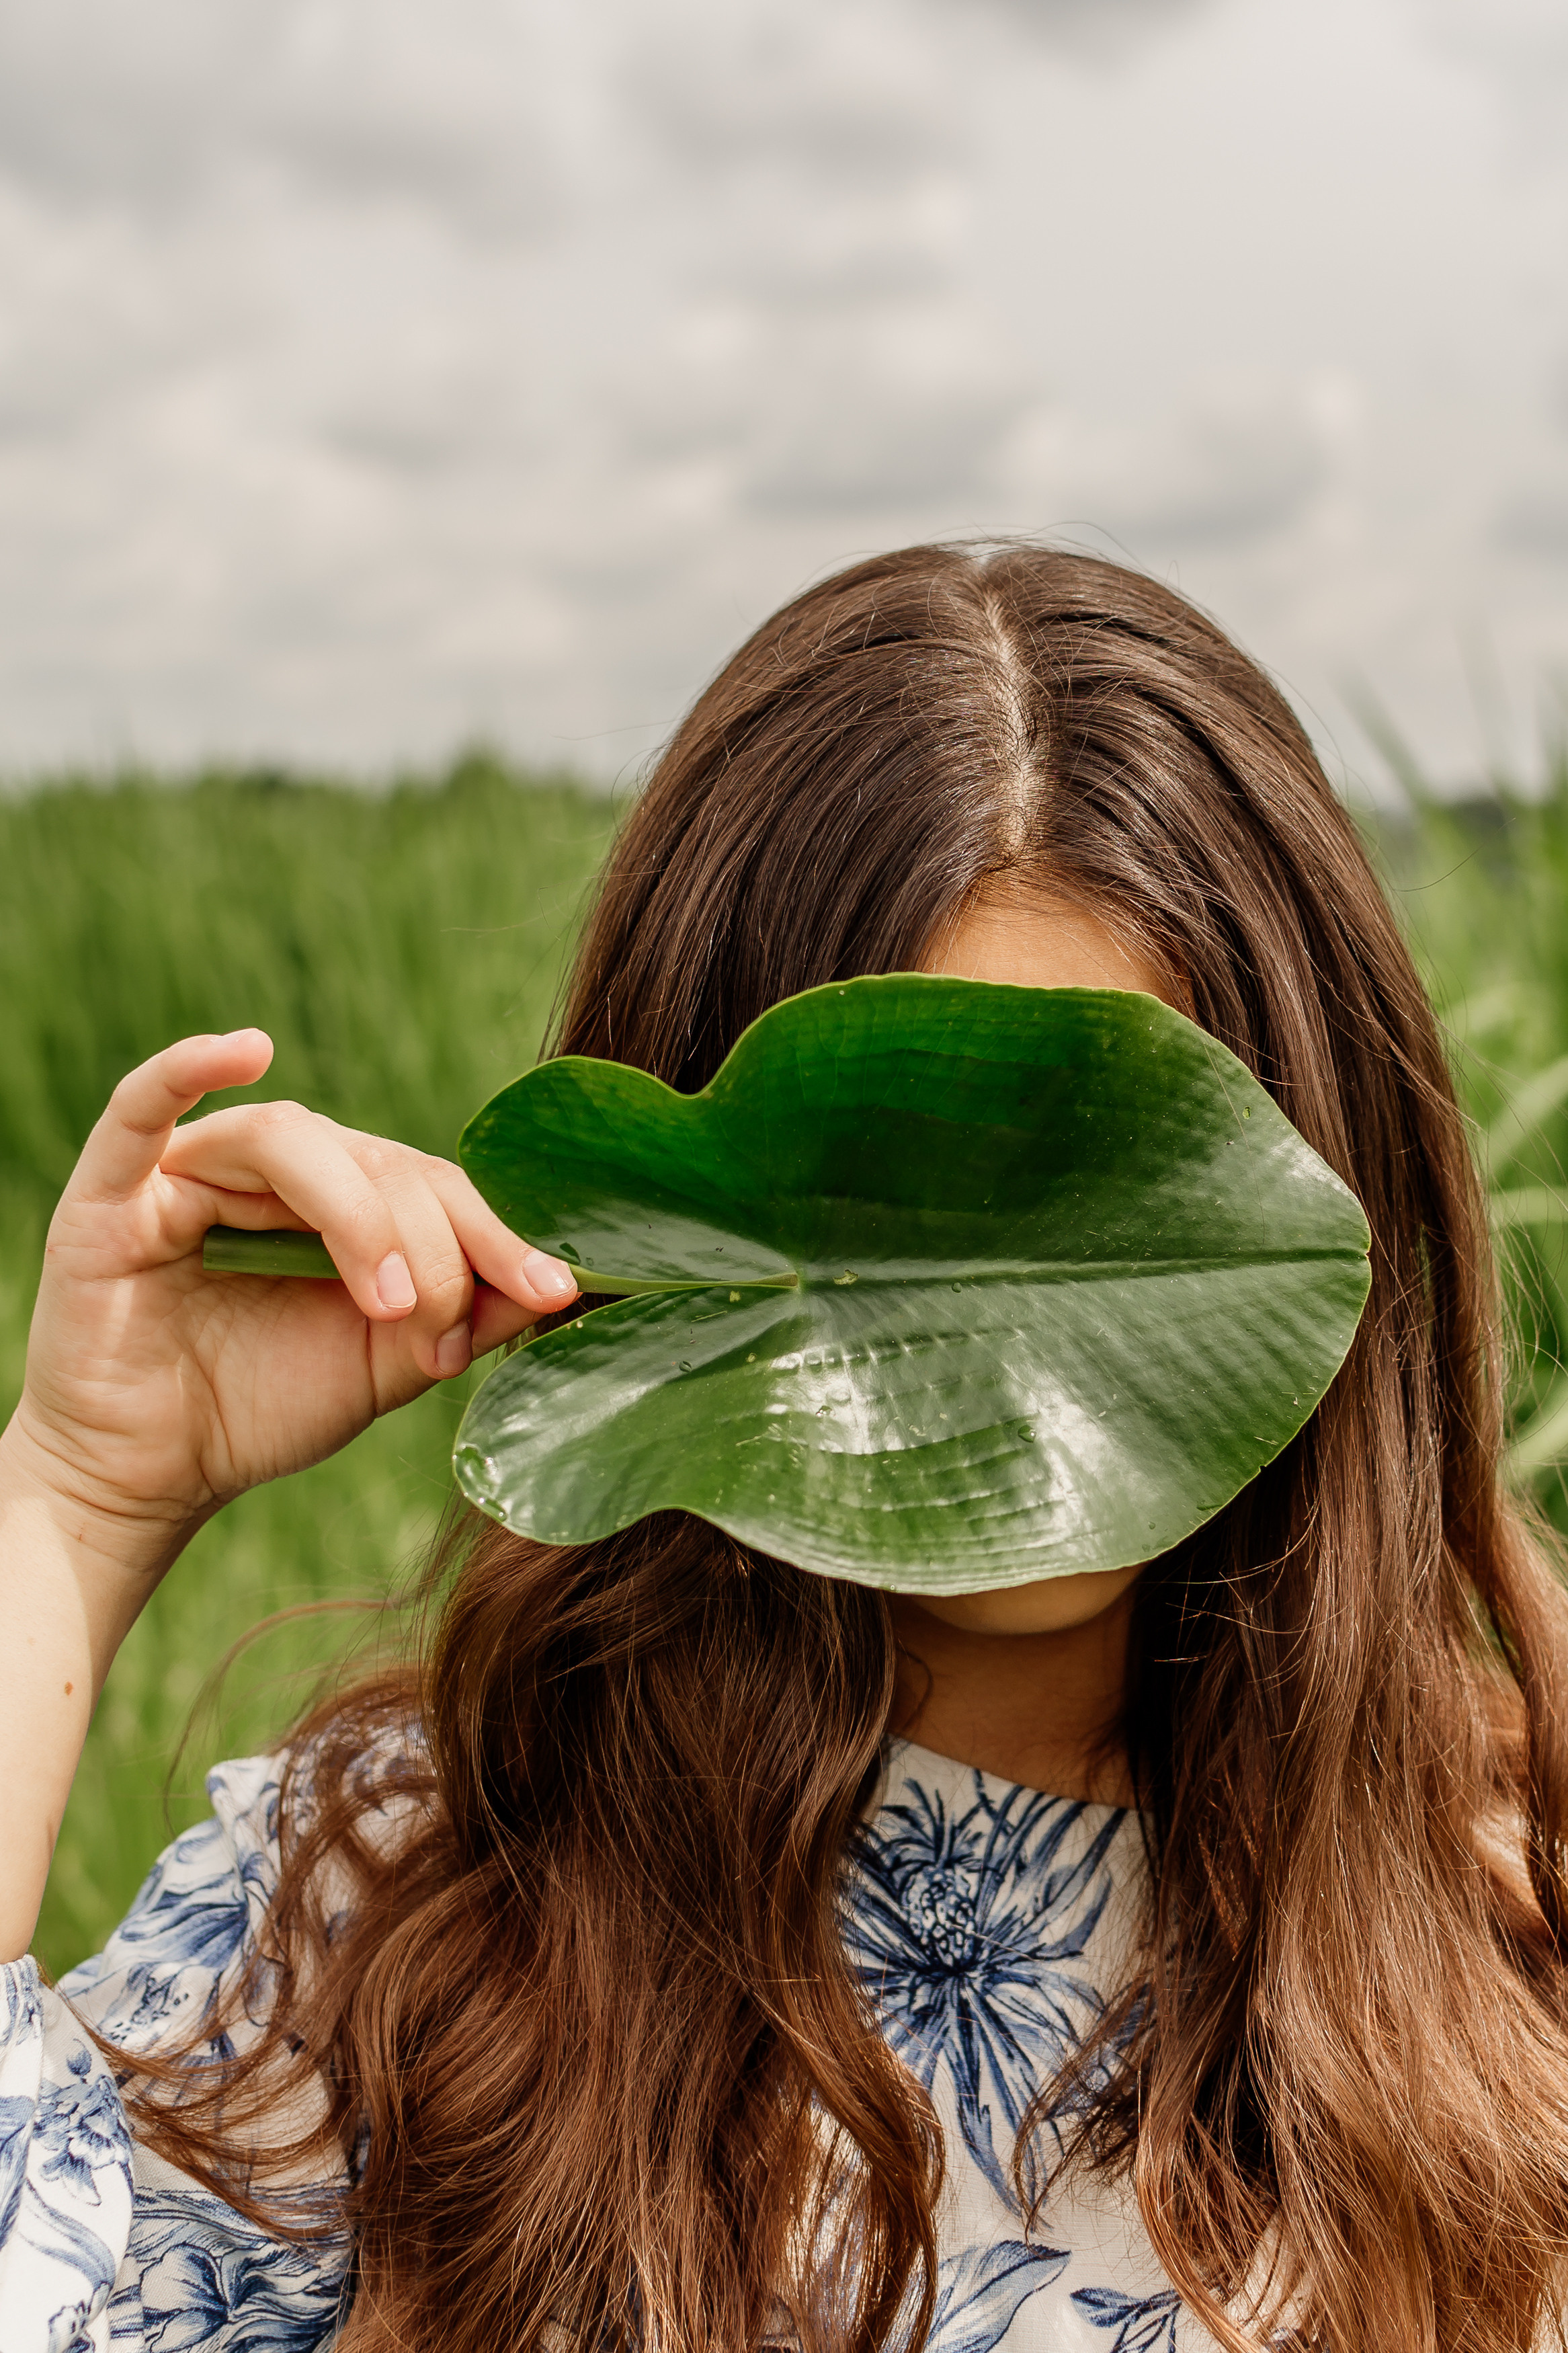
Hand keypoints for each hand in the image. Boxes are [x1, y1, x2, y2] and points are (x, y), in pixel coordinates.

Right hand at [6, 1029, 578, 1564]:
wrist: (151, 1479)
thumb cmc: (260, 1411)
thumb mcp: (384, 1366)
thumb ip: (462, 1318)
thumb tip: (557, 1284)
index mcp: (342, 1202)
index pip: (434, 1185)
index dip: (497, 1231)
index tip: (554, 1288)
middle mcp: (272, 1175)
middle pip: (378, 1161)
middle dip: (434, 1245)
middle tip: (442, 1331)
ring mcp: (190, 1175)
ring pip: (293, 1142)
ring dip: (358, 1216)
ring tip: (387, 1303)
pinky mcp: (114, 1195)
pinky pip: (144, 1107)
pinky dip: (189, 1067)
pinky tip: (245, 1049)